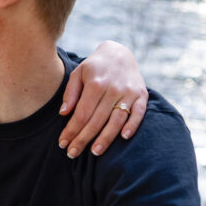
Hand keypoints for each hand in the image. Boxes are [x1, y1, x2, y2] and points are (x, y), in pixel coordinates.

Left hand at [58, 40, 147, 157]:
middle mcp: (113, 89)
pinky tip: (123, 138)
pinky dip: (132, 126)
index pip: (81, 113)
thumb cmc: (95, 67)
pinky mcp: (142, 95)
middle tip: (73, 153)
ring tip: (94, 152)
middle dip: (83, 139)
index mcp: (95, 84)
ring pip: (117, 120)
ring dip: (106, 138)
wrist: (119, 53)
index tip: (63, 143)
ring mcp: (129, 92)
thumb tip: (63, 113)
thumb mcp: (78, 73)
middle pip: (97, 120)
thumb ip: (70, 93)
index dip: (71, 130)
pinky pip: (139, 114)